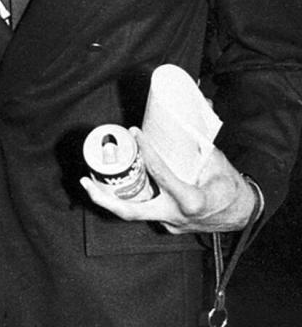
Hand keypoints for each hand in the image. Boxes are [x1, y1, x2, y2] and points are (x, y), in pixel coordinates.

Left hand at [80, 127, 258, 234]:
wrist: (241, 214)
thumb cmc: (230, 186)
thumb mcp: (218, 161)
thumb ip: (204, 135)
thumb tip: (202, 102)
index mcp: (192, 200)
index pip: (162, 174)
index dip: (147, 151)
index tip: (134, 132)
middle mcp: (175, 216)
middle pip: (131, 212)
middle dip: (104, 199)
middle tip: (85, 181)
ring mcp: (168, 223)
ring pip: (134, 212)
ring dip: (109, 198)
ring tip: (89, 182)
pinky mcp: (165, 225)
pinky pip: (144, 211)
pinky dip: (129, 197)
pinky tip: (112, 186)